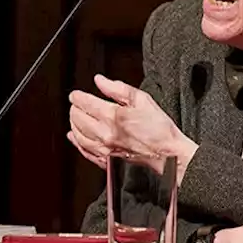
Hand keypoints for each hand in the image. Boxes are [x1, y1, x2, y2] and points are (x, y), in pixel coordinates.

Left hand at [67, 74, 197, 178]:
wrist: (169, 155)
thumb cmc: (160, 129)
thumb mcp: (142, 100)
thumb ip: (118, 89)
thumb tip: (100, 81)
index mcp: (112, 116)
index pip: (84, 103)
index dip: (77, 97)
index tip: (75, 95)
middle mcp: (105, 133)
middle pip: (78, 119)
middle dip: (74, 109)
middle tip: (76, 104)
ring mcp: (104, 149)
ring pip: (79, 136)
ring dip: (74, 125)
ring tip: (75, 118)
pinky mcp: (107, 161)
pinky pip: (85, 152)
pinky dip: (77, 143)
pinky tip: (75, 138)